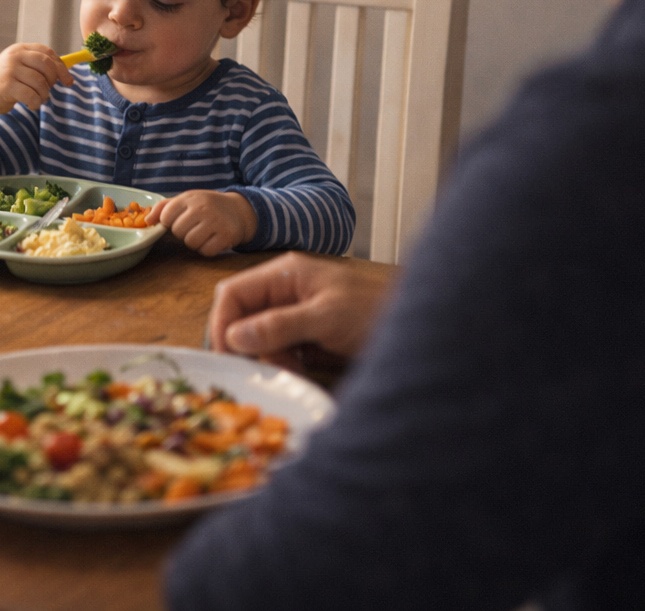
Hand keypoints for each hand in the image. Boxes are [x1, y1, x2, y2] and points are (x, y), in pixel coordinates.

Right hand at [0, 43, 73, 133]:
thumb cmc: (6, 82)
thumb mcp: (21, 68)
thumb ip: (40, 68)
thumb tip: (67, 76)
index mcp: (20, 49)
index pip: (47, 53)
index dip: (61, 67)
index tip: (68, 81)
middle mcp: (14, 56)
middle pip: (46, 65)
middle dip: (53, 80)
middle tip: (48, 90)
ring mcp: (9, 70)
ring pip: (40, 82)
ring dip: (44, 95)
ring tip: (39, 99)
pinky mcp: (6, 86)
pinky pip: (31, 95)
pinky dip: (36, 103)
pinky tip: (31, 105)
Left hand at [148, 190, 256, 255]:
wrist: (238, 209)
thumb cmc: (206, 206)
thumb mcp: (186, 200)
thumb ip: (163, 208)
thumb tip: (146, 221)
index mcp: (189, 198)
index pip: (166, 216)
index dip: (169, 222)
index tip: (178, 220)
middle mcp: (202, 207)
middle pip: (178, 231)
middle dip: (183, 233)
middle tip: (194, 227)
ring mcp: (216, 221)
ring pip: (191, 242)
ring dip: (195, 242)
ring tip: (203, 233)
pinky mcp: (227, 235)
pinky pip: (206, 251)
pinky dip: (207, 249)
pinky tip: (213, 239)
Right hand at [208, 252, 398, 365]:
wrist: (421, 326)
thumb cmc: (376, 310)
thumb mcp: (327, 317)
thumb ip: (280, 325)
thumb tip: (236, 336)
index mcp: (285, 274)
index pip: (233, 293)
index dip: (222, 323)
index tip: (225, 356)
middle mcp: (285, 290)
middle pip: (243, 316)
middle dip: (246, 344)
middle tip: (260, 369)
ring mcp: (296, 312)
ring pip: (259, 336)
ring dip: (266, 356)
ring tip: (287, 370)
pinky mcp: (307, 335)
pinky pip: (279, 349)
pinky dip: (282, 362)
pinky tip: (298, 370)